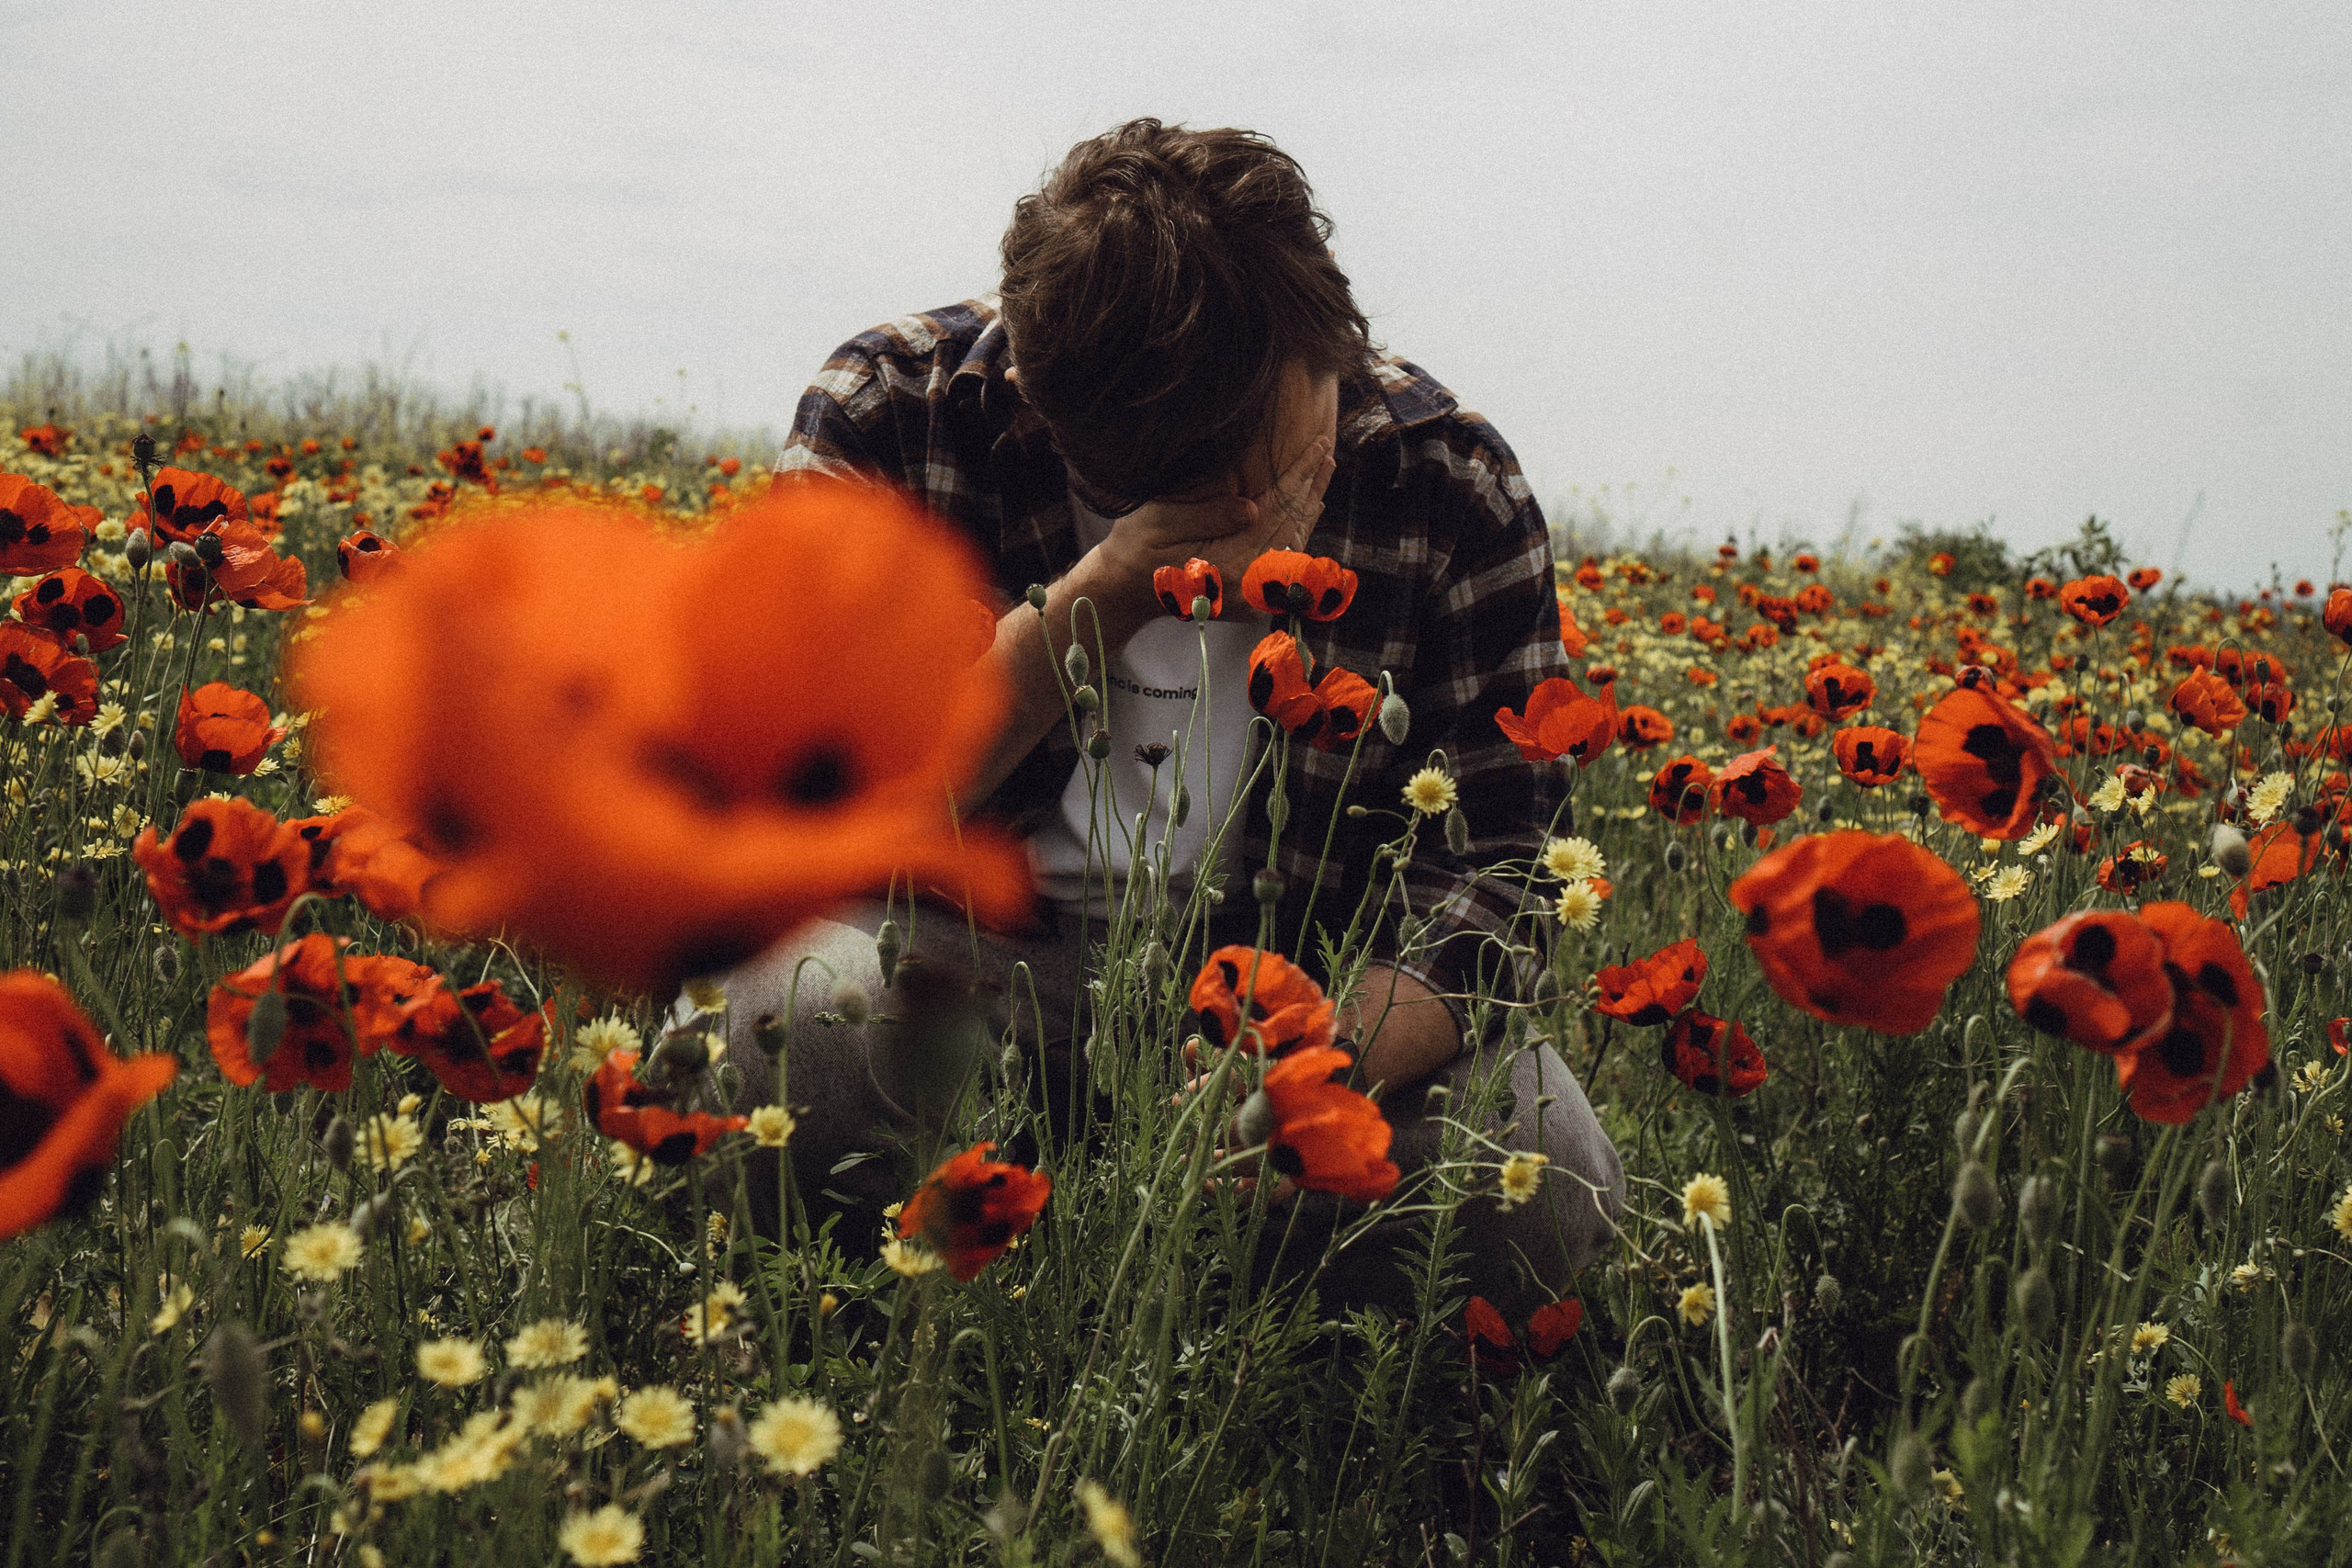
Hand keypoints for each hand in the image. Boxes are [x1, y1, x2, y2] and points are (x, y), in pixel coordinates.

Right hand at [1092, 432, 1337, 618]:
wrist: (1124, 589)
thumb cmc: (1136, 548)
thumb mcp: (1161, 521)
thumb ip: (1207, 515)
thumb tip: (1253, 508)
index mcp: (1231, 565)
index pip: (1278, 509)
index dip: (1299, 474)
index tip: (1318, 445)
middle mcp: (1249, 585)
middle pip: (1292, 526)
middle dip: (1311, 487)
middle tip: (1327, 453)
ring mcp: (1253, 594)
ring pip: (1293, 543)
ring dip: (1308, 507)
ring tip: (1321, 474)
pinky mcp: (1250, 595)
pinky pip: (1283, 558)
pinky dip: (1296, 530)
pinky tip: (1304, 509)